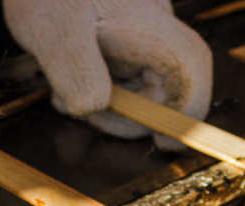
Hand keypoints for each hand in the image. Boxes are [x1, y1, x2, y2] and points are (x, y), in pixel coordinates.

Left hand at [2, 0, 212, 150]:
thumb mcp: (52, 31)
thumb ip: (76, 74)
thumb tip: (94, 108)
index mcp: (149, 24)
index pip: (191, 70)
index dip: (187, 112)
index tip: (163, 142)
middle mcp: (155, 26)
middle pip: (169, 86)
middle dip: (130, 115)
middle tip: (87, 116)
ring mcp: (142, 31)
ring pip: (144, 84)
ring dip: (109, 104)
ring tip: (63, 94)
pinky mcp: (126, 35)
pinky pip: (125, 73)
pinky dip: (101, 88)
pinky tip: (66, 82)